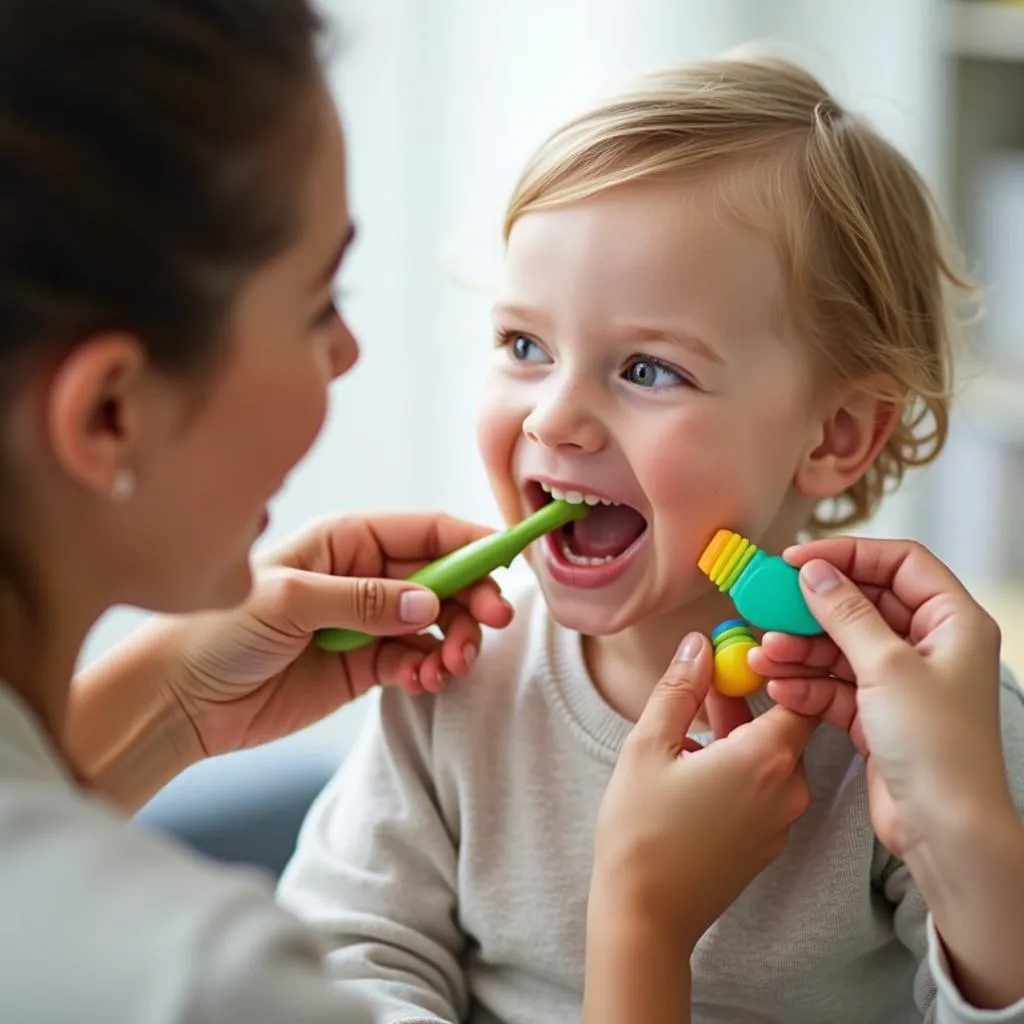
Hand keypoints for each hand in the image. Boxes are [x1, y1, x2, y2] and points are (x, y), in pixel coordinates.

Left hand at [161, 513, 513, 757]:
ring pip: (437, 624)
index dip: (472, 542)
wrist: (180, 699)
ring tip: (450, 666)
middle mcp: (364, 575)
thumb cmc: (219, 631)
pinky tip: (423, 682)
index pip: (427, 530)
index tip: (507, 564)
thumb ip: (365, 600)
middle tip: (493, 625)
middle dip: (473, 599)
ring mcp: (368, 621)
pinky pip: (416, 661)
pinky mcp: (365, 665)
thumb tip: (432, 603)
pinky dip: (430, 671)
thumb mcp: (290, 602)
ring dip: (455, 642)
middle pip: (444, 577)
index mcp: (346, 539)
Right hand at [591, 632, 817, 952]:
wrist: (645, 917)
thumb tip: (699, 645)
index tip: (736, 654)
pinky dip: (738, 767)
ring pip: (771, 756)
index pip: (799, 693)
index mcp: (766, 759)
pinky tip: (695, 766)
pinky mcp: (767, 843)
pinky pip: (763, 787)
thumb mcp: (649, 745)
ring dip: (739, 733)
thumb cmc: (642, 831)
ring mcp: (781, 821)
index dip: (773, 668)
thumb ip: (679, 689)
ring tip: (690, 725)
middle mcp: (788, 789)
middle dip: (745, 699)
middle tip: (701, 682)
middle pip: (782, 723)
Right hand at [749, 537, 1013, 857]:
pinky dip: (805, 686)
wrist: (946, 832)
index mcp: (953, 622)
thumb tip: (814, 572)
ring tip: (763, 657)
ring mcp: (902, 682)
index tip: (799, 560)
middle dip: (813, 610)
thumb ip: (845, 613)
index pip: (900, 563)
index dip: (849, 554)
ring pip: (840, 647)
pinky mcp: (877, 715)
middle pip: (863, 605)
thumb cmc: (938, 747)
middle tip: (769, 606)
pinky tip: (778, 689)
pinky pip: (833, 685)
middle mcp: (930, 647)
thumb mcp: (886, 666)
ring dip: (799, 651)